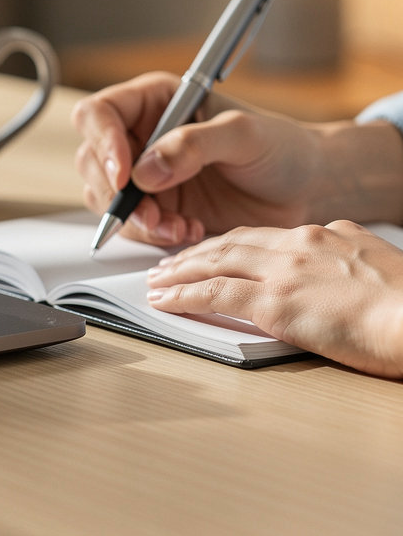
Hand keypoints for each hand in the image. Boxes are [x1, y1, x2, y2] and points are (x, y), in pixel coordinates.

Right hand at [71, 72, 402, 245]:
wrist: (305, 190)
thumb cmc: (282, 148)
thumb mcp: (245, 135)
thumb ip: (194, 145)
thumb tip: (146, 169)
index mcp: (155, 102)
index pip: (100, 113)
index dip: (103, 142)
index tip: (125, 173)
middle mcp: (140, 136)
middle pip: (91, 160)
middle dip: (117, 193)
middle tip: (151, 213)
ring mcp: (143, 175)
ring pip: (104, 197)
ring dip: (134, 219)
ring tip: (175, 226)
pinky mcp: (154, 208)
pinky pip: (130, 226)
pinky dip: (151, 235)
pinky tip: (185, 230)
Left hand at [146, 221, 402, 376]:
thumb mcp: (379, 263)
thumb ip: (345, 257)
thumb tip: (331, 264)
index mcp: (326, 233)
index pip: (261, 235)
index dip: (227, 244)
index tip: (206, 251)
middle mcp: (299, 243)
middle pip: (230, 242)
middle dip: (193, 253)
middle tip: (167, 264)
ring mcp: (283, 271)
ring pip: (214, 262)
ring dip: (178, 271)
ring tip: (156, 281)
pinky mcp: (274, 302)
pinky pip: (213, 294)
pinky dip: (181, 295)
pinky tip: (163, 300)